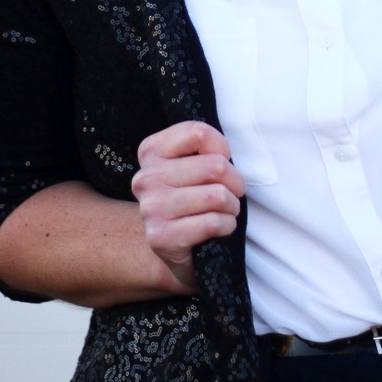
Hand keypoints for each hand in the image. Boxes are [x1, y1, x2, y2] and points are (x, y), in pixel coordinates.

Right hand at [131, 121, 245, 292]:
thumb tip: (223, 154)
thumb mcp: (193, 164)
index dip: (222, 147)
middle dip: (235, 182)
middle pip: (215, 165)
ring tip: (226, 211)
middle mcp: (146, 178)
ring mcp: (151, 209)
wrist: (173, 248)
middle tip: (233, 193)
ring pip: (217, 195)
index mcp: (151, 152)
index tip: (222, 161)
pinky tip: (220, 228)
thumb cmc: (192, 198)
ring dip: (232, 206)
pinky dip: (227, 225)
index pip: (198, 132)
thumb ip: (205, 149)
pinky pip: (213, 222)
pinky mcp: (161, 238)